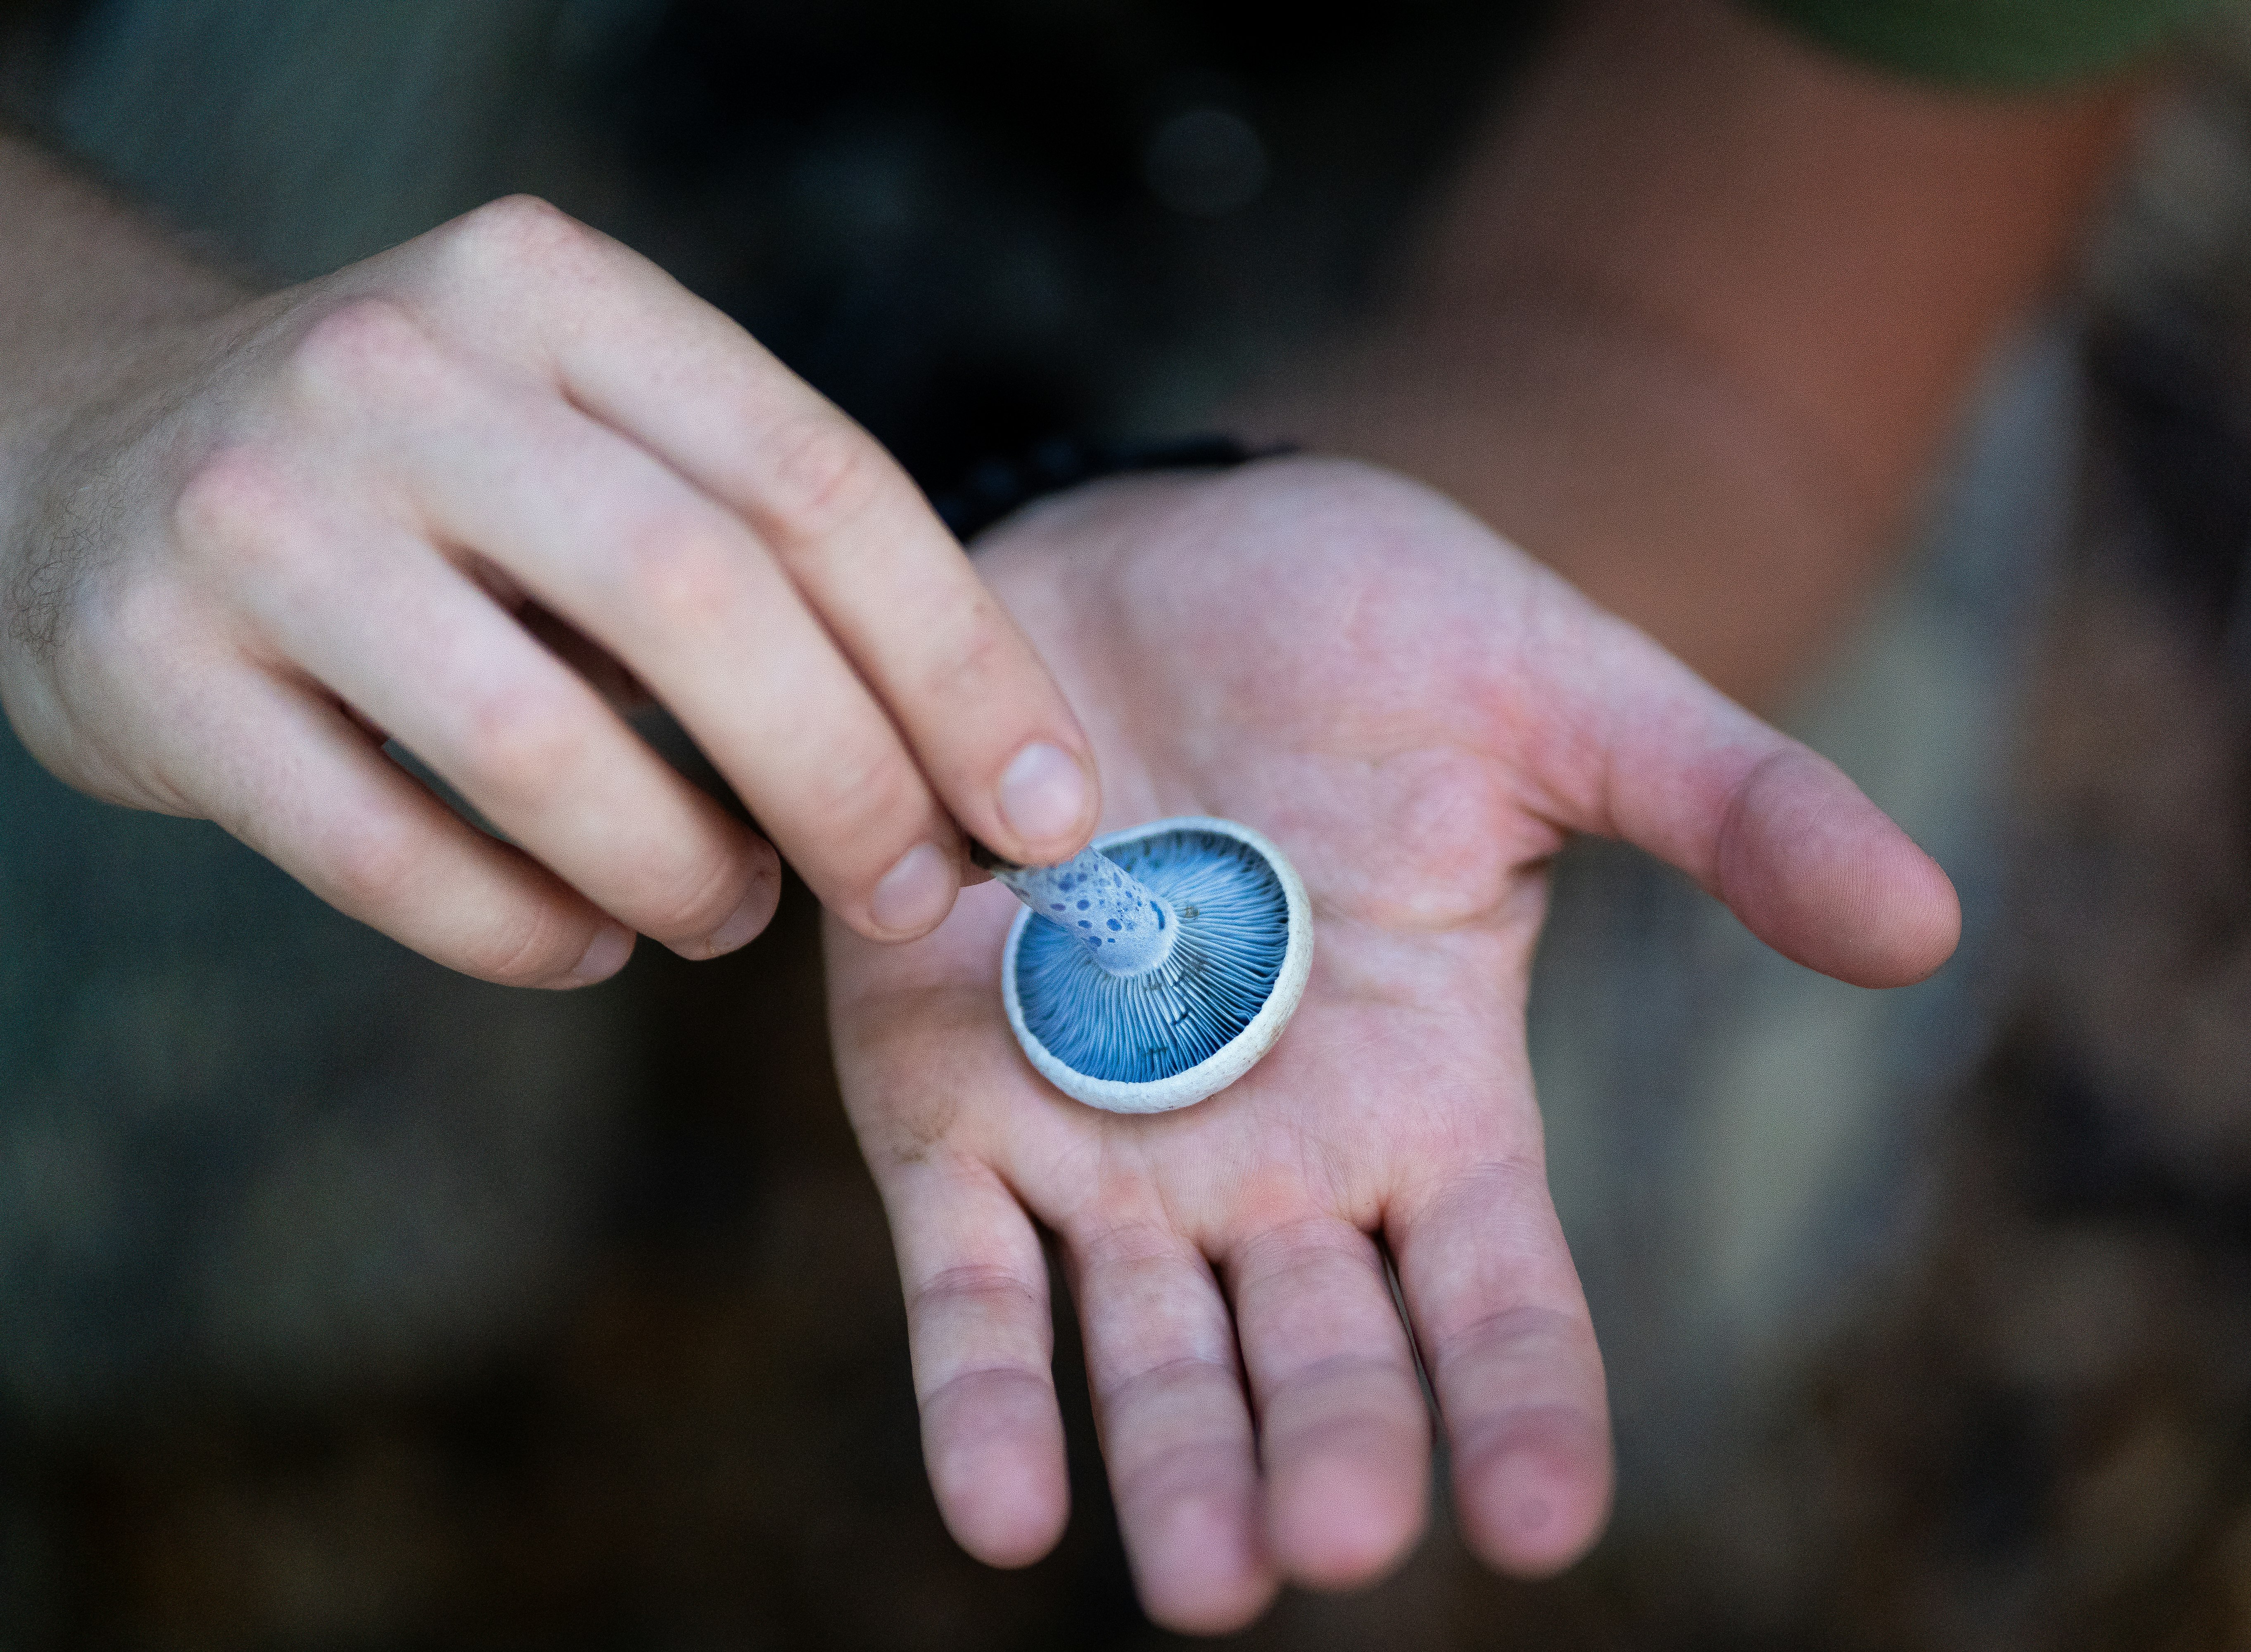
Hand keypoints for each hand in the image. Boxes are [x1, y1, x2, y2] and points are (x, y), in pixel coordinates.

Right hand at [0, 191, 1099, 984]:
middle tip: (914, 892)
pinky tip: (591, 942)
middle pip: (697, 602)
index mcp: (552, 290)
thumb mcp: (597, 437)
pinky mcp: (144, 666)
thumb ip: (769, 560)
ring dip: (685, 871)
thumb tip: (985, 773)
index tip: (1047, 806)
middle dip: (850, 782)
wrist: (102, 449)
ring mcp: (255, 515)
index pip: (819, 482)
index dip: (962, 666)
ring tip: (734, 910)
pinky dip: (524, 933)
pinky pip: (383, 855)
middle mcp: (397, 373)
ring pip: (536, 745)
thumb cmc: (437, 479)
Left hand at [827, 459, 1957, 1630]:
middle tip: (1340, 1539)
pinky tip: (1006, 1512)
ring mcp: (1109, 1149)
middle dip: (1335, 1449)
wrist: (1142, 556)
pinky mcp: (952, 1106)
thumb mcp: (1561, 693)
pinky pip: (971, 1276)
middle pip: (1321, 1351)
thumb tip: (1927, 923)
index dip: (1526, 1408)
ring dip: (1171, 1465)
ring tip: (1203, 1579)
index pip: (1499, 1295)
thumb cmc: (1367, 621)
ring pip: (1149, 1352)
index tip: (1550, 1522)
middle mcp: (1278, 1163)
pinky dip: (985, 1390)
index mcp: (1434, 1096)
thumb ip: (1732, 809)